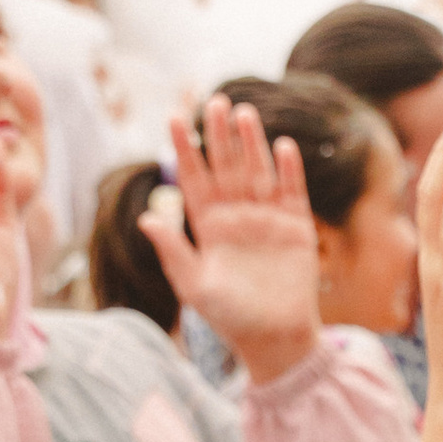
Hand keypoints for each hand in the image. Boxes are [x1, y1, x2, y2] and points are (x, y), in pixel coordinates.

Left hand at [142, 101, 321, 372]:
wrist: (275, 341)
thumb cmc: (230, 319)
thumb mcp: (194, 287)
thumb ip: (173, 251)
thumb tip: (146, 219)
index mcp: (209, 227)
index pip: (194, 179)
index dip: (185, 149)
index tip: (174, 118)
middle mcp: (237, 217)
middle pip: (226, 166)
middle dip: (219, 135)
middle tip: (214, 101)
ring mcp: (267, 220)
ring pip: (258, 172)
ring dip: (252, 144)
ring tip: (244, 113)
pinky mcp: (296, 229)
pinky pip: (292, 192)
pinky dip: (289, 170)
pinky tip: (282, 146)